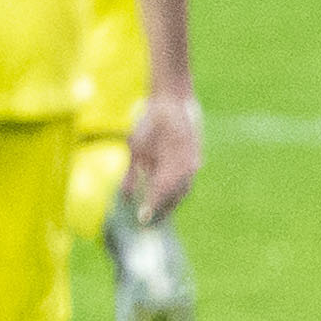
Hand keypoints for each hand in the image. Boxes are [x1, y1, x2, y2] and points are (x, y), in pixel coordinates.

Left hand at [125, 93, 201, 224]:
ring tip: (160, 212)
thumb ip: (132, 174)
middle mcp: (186, 169)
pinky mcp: (195, 160)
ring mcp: (193, 165)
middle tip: (149, 221)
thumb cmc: (150, 121)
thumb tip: (125, 197)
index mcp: (171, 166)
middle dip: (162, 210)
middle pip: (174, 197)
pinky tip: (168, 195)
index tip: (142, 220)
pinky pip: (186, 181)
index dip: (151, 209)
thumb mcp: (135, 147)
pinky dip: (177, 190)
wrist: (173, 99)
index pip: (160, 195)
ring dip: (171, 202)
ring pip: (183, 191)